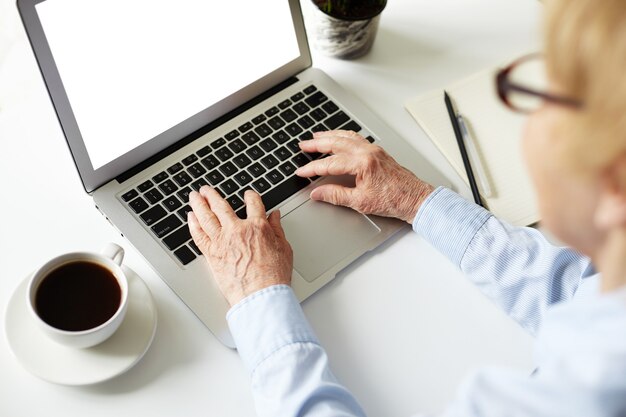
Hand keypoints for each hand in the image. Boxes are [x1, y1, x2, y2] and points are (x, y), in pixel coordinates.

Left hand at [188, 186, 292, 305]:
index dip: (251, 196)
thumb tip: (275, 216)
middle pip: (221, 206)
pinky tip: (190, 217)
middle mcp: (237, 230)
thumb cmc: (274, 276)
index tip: (248, 194)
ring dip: (199, 204)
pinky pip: (199, 235)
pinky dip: (193, 224)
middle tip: (207, 190)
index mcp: (258, 227)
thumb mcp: (284, 248)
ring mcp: (222, 241)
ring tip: (194, 196)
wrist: (260, 295)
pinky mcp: (212, 254)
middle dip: (213, 195)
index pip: (253, 203)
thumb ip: (277, 229)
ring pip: (206, 217)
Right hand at [296, 130, 434, 223]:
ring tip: (316, 137)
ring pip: (346, 137)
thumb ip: (335, 196)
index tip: (301, 172)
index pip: (330, 164)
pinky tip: (338, 138)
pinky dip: (344, 136)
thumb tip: (317, 193)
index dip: (313, 168)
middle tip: (303, 145)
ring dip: (329, 136)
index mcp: (363, 163)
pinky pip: (357, 138)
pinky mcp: (378, 152)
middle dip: (317, 144)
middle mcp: (368, 152)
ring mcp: (373, 150)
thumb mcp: (360, 202)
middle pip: (336, 144)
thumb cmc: (393, 200)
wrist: (415, 199)